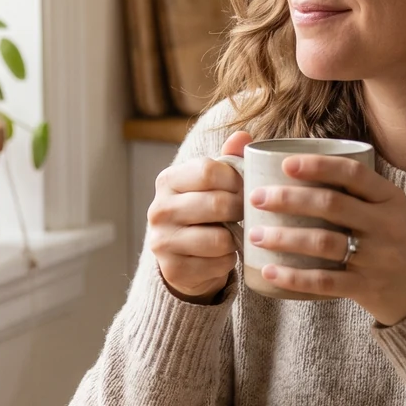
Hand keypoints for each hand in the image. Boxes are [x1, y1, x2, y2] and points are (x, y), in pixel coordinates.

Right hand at [147, 130, 251, 302]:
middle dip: (241, 210)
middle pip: (217, 204)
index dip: (236, 179)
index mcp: (168, 180)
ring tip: (234, 234)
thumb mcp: (213, 184)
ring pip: (219, 238)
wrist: (184, 259)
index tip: (245, 188)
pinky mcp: (173, 269)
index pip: (209, 170)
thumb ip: (228, 160)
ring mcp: (162, 241)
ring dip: (235, 238)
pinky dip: (228, 261)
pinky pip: (218, 264)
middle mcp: (159, 209)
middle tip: (247, 214)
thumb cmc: (204, 213)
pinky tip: (223, 256)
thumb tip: (243, 136)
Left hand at [247, 155, 405, 325]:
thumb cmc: (400, 243)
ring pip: (323, 243)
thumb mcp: (393, 211)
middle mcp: (385, 225)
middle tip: (256, 198)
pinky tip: (270, 271)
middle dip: (288, 199)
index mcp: (390, 199)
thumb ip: (360, 194)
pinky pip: (324, 281)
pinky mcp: (367, 287)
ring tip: (256, 235)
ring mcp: (377, 258)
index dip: (318, 166)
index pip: (353, 173)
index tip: (286, 163)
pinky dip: (294, 277)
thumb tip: (305, 168)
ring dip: (284, 237)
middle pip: (331, 205)